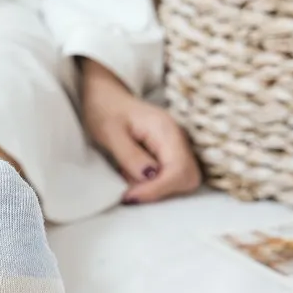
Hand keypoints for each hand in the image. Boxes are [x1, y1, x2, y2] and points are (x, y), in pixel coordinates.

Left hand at [80, 59, 200, 204]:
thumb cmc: (105, 110)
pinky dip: (155, 184)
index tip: (129, 195)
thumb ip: (129, 155)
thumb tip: (149, 176)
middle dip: (160, 190)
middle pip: (188, 178)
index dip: (156, 189)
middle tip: (130, 186)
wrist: (106, 96)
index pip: (178, 170)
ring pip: (182, 181)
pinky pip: (173, 178)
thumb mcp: (109, 132)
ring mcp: (177, 146)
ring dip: (157, 188)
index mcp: (166, 130)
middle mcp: (178, 138)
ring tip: (129, 175)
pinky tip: (134, 173)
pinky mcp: (171, 154)